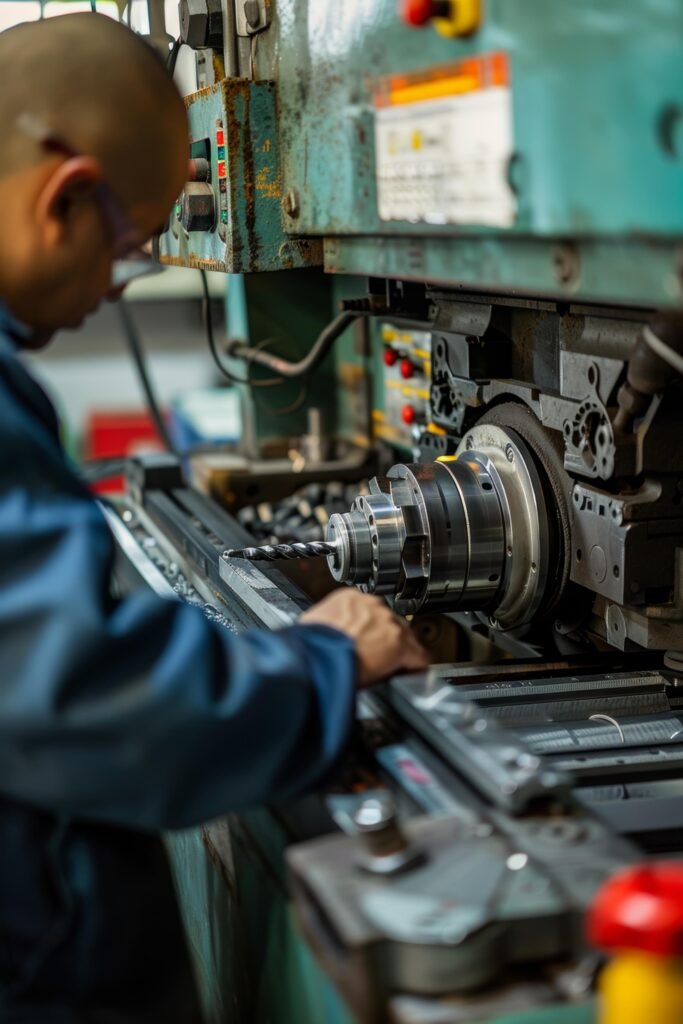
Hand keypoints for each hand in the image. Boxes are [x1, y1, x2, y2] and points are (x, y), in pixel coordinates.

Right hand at [300, 588, 428, 686]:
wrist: (319, 659)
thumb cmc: (311, 646)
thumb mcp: (312, 623)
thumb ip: (327, 621)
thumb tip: (325, 631)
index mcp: (349, 598)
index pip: (369, 610)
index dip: (370, 627)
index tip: (368, 638)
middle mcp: (372, 606)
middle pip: (389, 622)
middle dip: (385, 637)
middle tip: (379, 654)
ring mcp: (388, 624)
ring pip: (405, 636)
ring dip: (400, 650)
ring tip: (394, 665)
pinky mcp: (399, 645)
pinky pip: (417, 656)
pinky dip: (415, 665)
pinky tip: (413, 673)